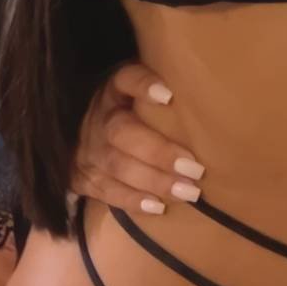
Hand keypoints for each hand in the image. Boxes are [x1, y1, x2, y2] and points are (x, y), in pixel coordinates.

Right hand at [68, 61, 205, 216]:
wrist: (78, 134)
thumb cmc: (129, 110)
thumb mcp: (137, 92)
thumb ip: (162, 90)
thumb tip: (208, 92)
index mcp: (114, 89)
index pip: (126, 79)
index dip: (143, 85)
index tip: (170, 96)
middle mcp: (98, 118)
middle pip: (121, 132)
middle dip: (159, 152)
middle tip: (194, 167)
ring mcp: (88, 150)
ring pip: (117, 166)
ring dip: (154, 181)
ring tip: (187, 191)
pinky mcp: (82, 178)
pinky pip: (106, 191)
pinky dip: (133, 200)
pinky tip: (159, 206)